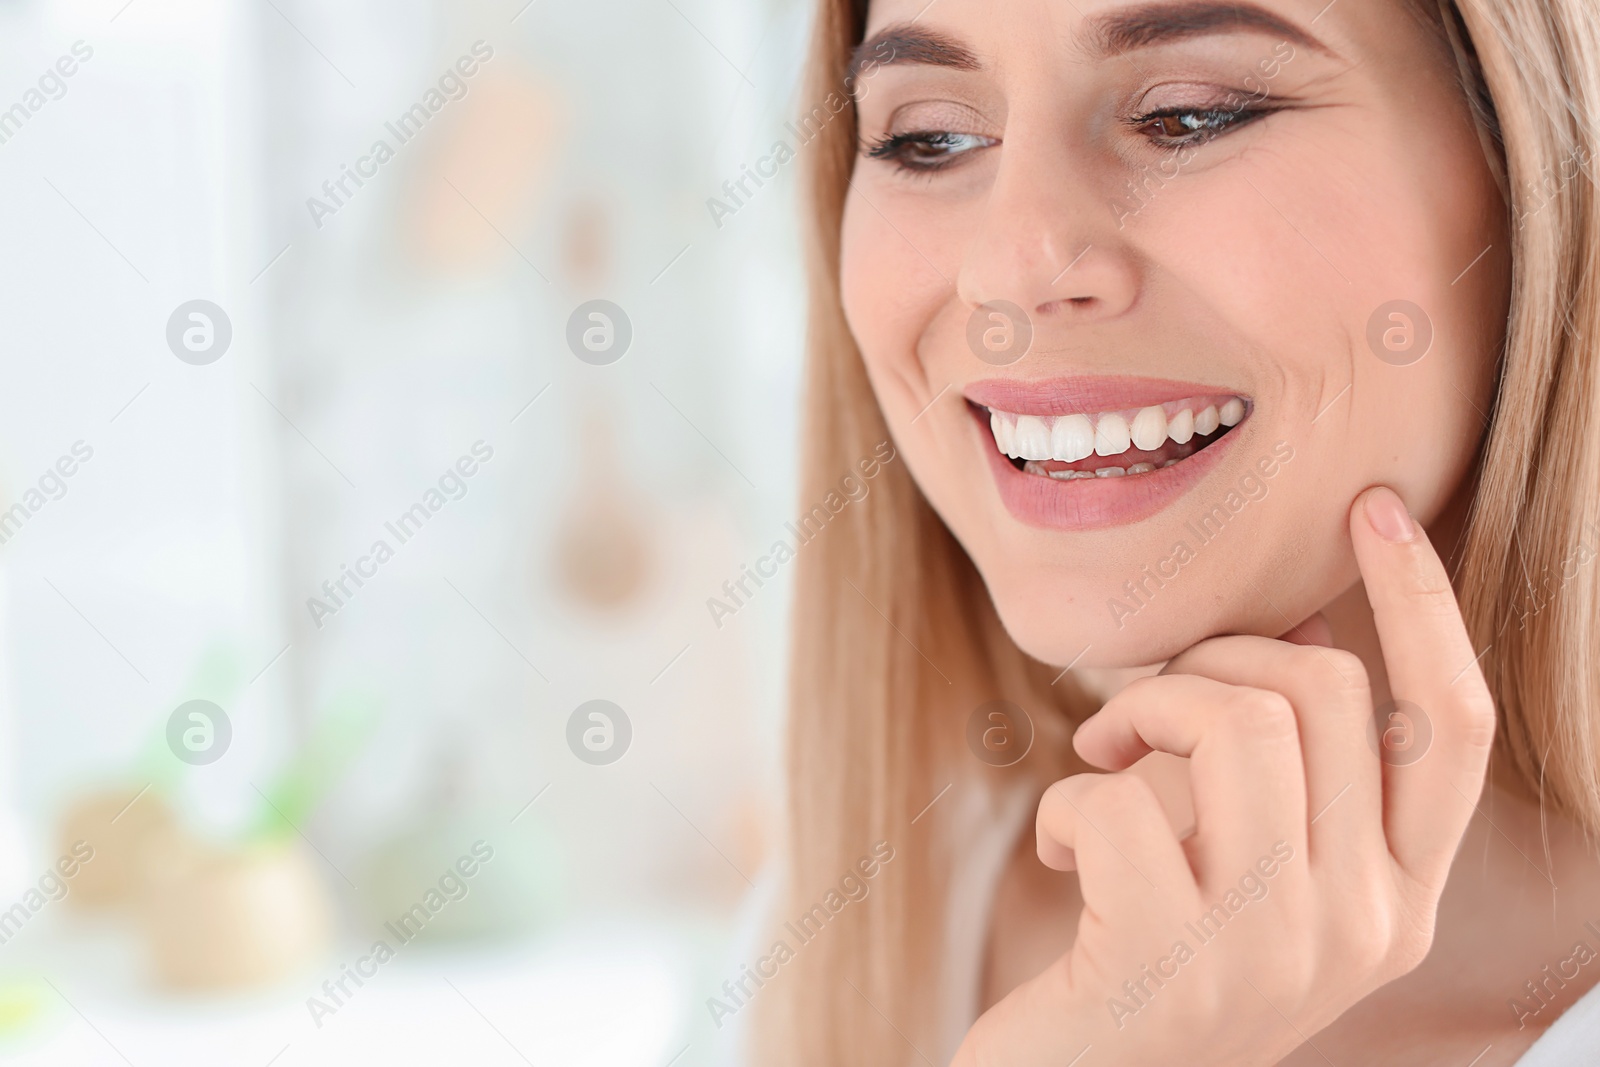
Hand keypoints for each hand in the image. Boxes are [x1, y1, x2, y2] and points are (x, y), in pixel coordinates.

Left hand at [951, 486, 1496, 1066]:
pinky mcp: (1170, 965)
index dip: (1425, 607)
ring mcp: (1274, 953)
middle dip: (1211, 662)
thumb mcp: (1252, 867)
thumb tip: (1305, 623)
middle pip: (1328, 694)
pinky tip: (1063, 857)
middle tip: (1139, 712)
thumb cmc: (1154, 955)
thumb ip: (1295, 768)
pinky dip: (1066, 804)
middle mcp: (1364, 930)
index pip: (1455, 729)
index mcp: (1399, 902)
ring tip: (1100, 764)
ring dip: (1142, 714)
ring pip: (1237, 724)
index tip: (1374, 510)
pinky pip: (1116, 803)